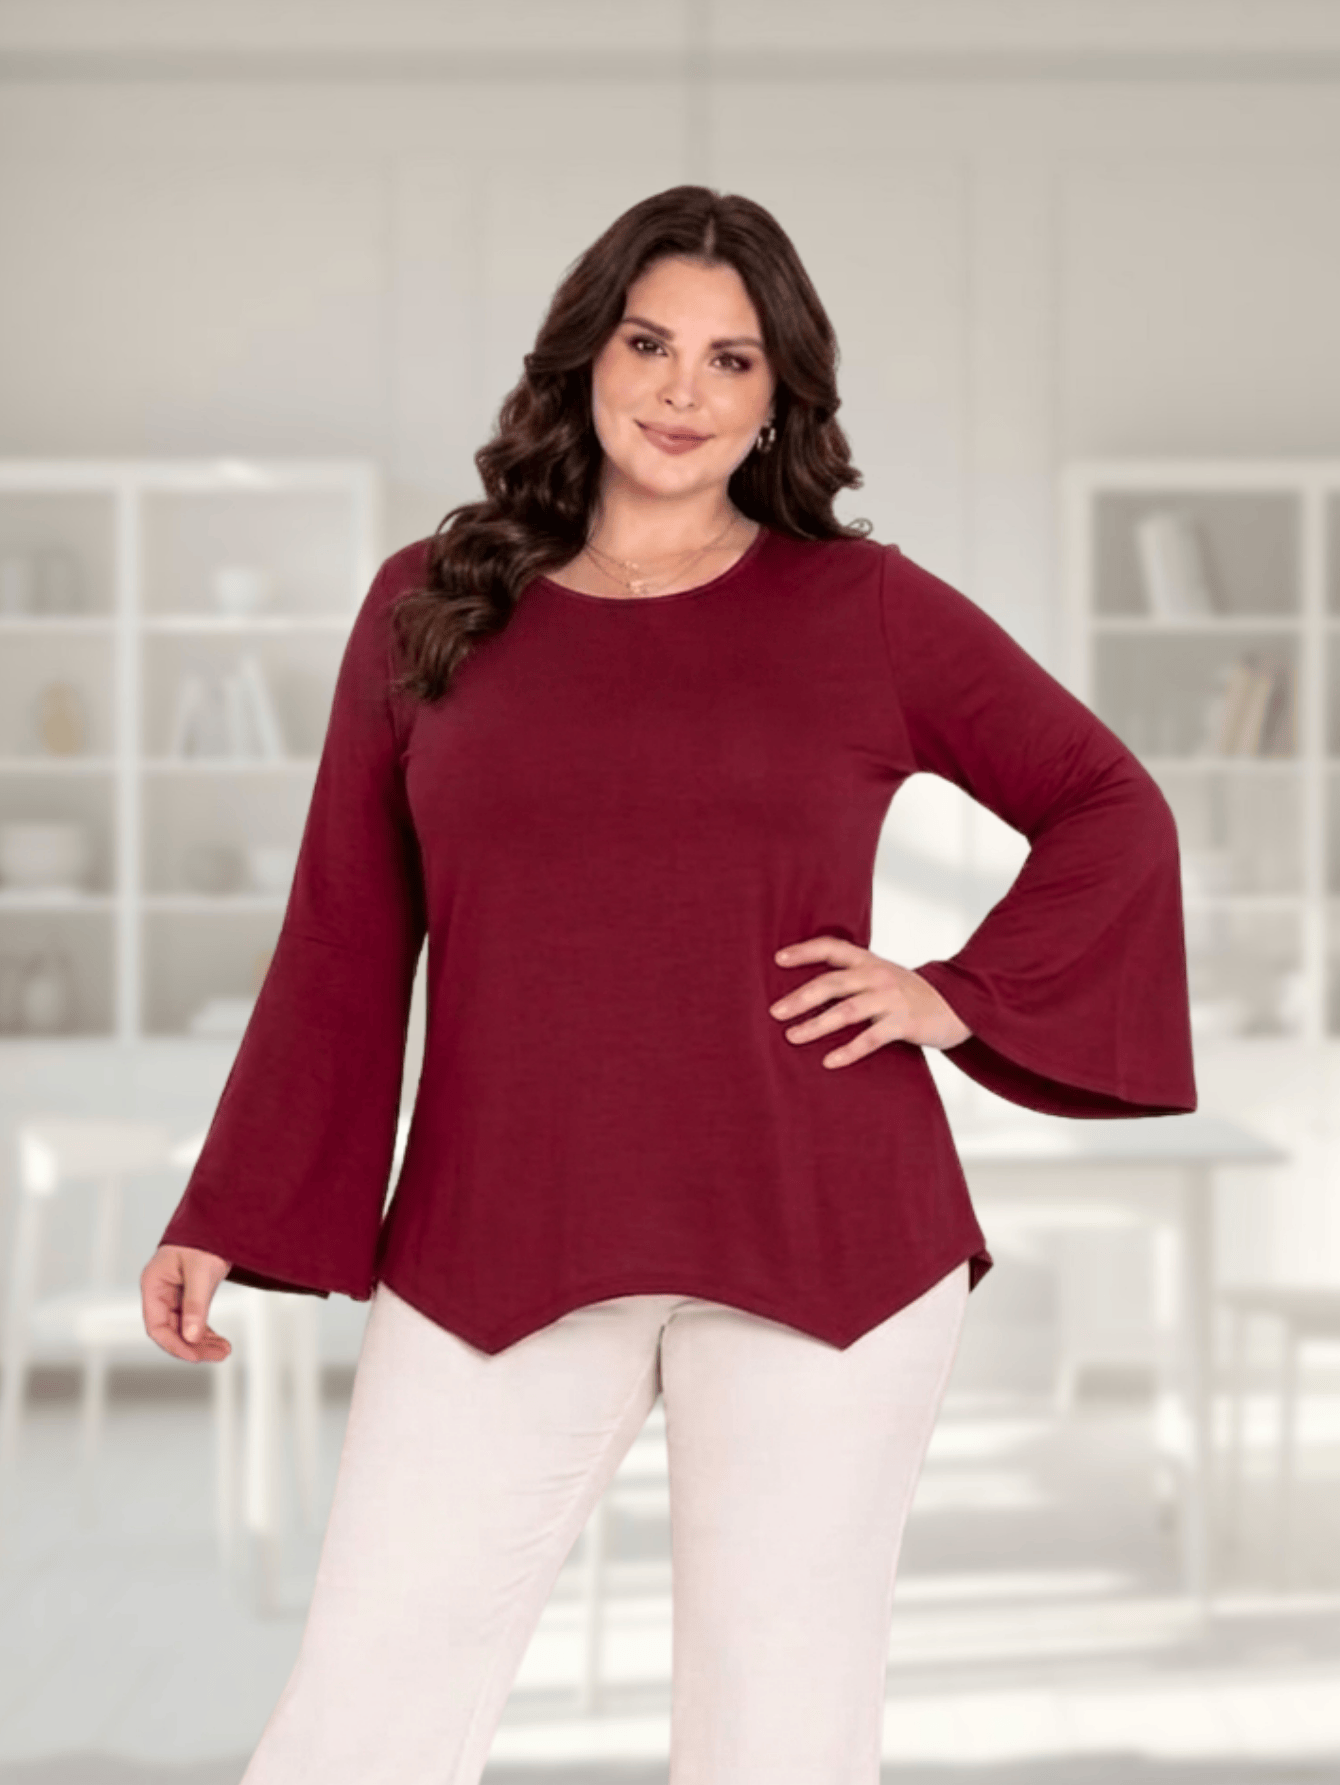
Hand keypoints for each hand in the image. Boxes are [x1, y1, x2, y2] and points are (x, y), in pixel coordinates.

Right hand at [140, 1244, 233, 1362]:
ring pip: (183, 1328)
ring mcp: (174, 1294)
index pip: (156, 1325)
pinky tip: (220, 1342)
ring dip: (202, 1342)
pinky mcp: (188, 1295)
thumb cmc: (204, 1239)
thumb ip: (195, 1304)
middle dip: (194, 1345)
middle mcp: (160, 1292)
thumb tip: (192, 1337)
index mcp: (153, 1284)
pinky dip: (205, 1332)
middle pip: (171, 1330)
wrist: (218, 1219)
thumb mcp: (200, 1272)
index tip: (195, 1356)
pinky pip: (193, 1320)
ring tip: (224, 1351)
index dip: (174, 1344)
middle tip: (219, 1355)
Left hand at [769, 935, 971, 1066]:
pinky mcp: (904, 1023)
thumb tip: (808, 991)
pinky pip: (871, 1038)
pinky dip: (849, 1051)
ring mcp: (892, 999)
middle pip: (832, 983)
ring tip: (792, 1037)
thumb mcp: (883, 976)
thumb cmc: (911, 994)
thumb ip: (854, 977)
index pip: (832, 948)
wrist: (960, 1005)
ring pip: (846, 1011)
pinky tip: (829, 1062)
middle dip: (800, 998)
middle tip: (775, 1012)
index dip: (804, 951)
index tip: (777, 959)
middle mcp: (878, 976)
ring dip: (816, 1025)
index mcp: (870, 961)